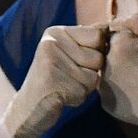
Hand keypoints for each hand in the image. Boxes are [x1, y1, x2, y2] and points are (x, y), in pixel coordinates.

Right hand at [2, 23, 108, 137]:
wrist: (27, 109)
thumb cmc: (53, 80)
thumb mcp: (65, 53)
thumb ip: (85, 42)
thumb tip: (110, 29)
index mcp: (55, 32)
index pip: (97, 35)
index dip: (96, 52)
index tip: (78, 62)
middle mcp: (51, 43)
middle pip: (97, 57)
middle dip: (90, 72)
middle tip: (68, 77)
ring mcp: (51, 62)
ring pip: (93, 76)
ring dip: (84, 87)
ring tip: (64, 86)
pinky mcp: (53, 82)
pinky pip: (85, 91)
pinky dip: (77, 98)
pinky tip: (61, 96)